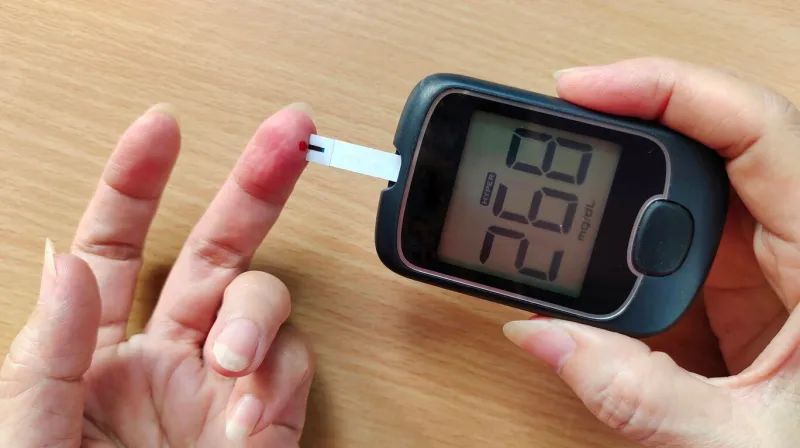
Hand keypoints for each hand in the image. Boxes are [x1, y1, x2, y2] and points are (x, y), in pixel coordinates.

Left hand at [0, 103, 316, 445]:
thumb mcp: (23, 435)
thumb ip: (46, 352)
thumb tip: (71, 262)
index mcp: (92, 352)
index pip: (115, 245)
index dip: (137, 182)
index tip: (161, 127)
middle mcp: (165, 358)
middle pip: (215, 249)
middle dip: (253, 186)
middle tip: (291, 132)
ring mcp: (220, 388)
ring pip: (263, 301)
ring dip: (255, 311)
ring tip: (230, 356)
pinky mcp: (262, 425)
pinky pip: (290, 372)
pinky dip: (275, 379)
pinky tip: (245, 413)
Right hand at [503, 58, 799, 446]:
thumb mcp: (738, 442)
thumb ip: (638, 396)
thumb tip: (543, 337)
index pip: (757, 130)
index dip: (669, 90)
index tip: (586, 89)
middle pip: (715, 141)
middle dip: (630, 121)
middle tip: (557, 122)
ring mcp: (770, 264)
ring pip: (693, 184)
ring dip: (624, 174)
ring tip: (557, 167)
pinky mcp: (743, 289)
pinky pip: (681, 232)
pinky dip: (627, 225)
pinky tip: (589, 227)